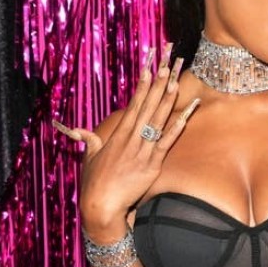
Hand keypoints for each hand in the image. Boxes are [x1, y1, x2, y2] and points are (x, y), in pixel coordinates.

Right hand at [52, 44, 199, 241]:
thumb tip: (80, 131)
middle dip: (159, 81)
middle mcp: (132, 137)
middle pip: (149, 103)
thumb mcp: (91, 157)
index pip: (135, 102)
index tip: (151, 65)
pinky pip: (167, 142)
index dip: (144, 82)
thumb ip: (90, 141)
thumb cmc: (94, 183)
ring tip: (177, 78)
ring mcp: (143, 150)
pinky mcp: (152, 164)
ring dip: (168, 97)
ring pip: (158, 118)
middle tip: (168, 61)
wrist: (100, 205)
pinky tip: (187, 113)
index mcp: (119, 133)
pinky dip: (178, 127)